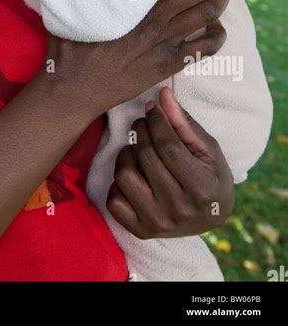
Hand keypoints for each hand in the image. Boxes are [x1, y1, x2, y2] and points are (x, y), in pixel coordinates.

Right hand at [48, 0, 228, 116]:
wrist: (74, 90)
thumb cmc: (69, 46)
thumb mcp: (68, 4)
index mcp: (135, 2)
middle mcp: (156, 21)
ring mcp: (166, 44)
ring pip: (209, 14)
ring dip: (218, 0)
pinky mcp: (170, 65)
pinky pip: (208, 47)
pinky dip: (217, 34)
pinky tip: (214, 28)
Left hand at [106, 87, 233, 237]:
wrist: (211, 216)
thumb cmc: (211, 175)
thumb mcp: (207, 148)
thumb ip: (184, 122)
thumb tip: (163, 94)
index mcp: (201, 189)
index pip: (167, 146)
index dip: (156, 121)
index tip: (152, 107)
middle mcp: (178, 210)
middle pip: (145, 157)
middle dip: (141, 131)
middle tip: (143, 124)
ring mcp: (158, 223)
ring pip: (125, 176)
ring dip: (127, 154)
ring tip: (138, 149)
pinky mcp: (140, 231)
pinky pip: (114, 201)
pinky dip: (118, 183)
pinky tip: (133, 174)